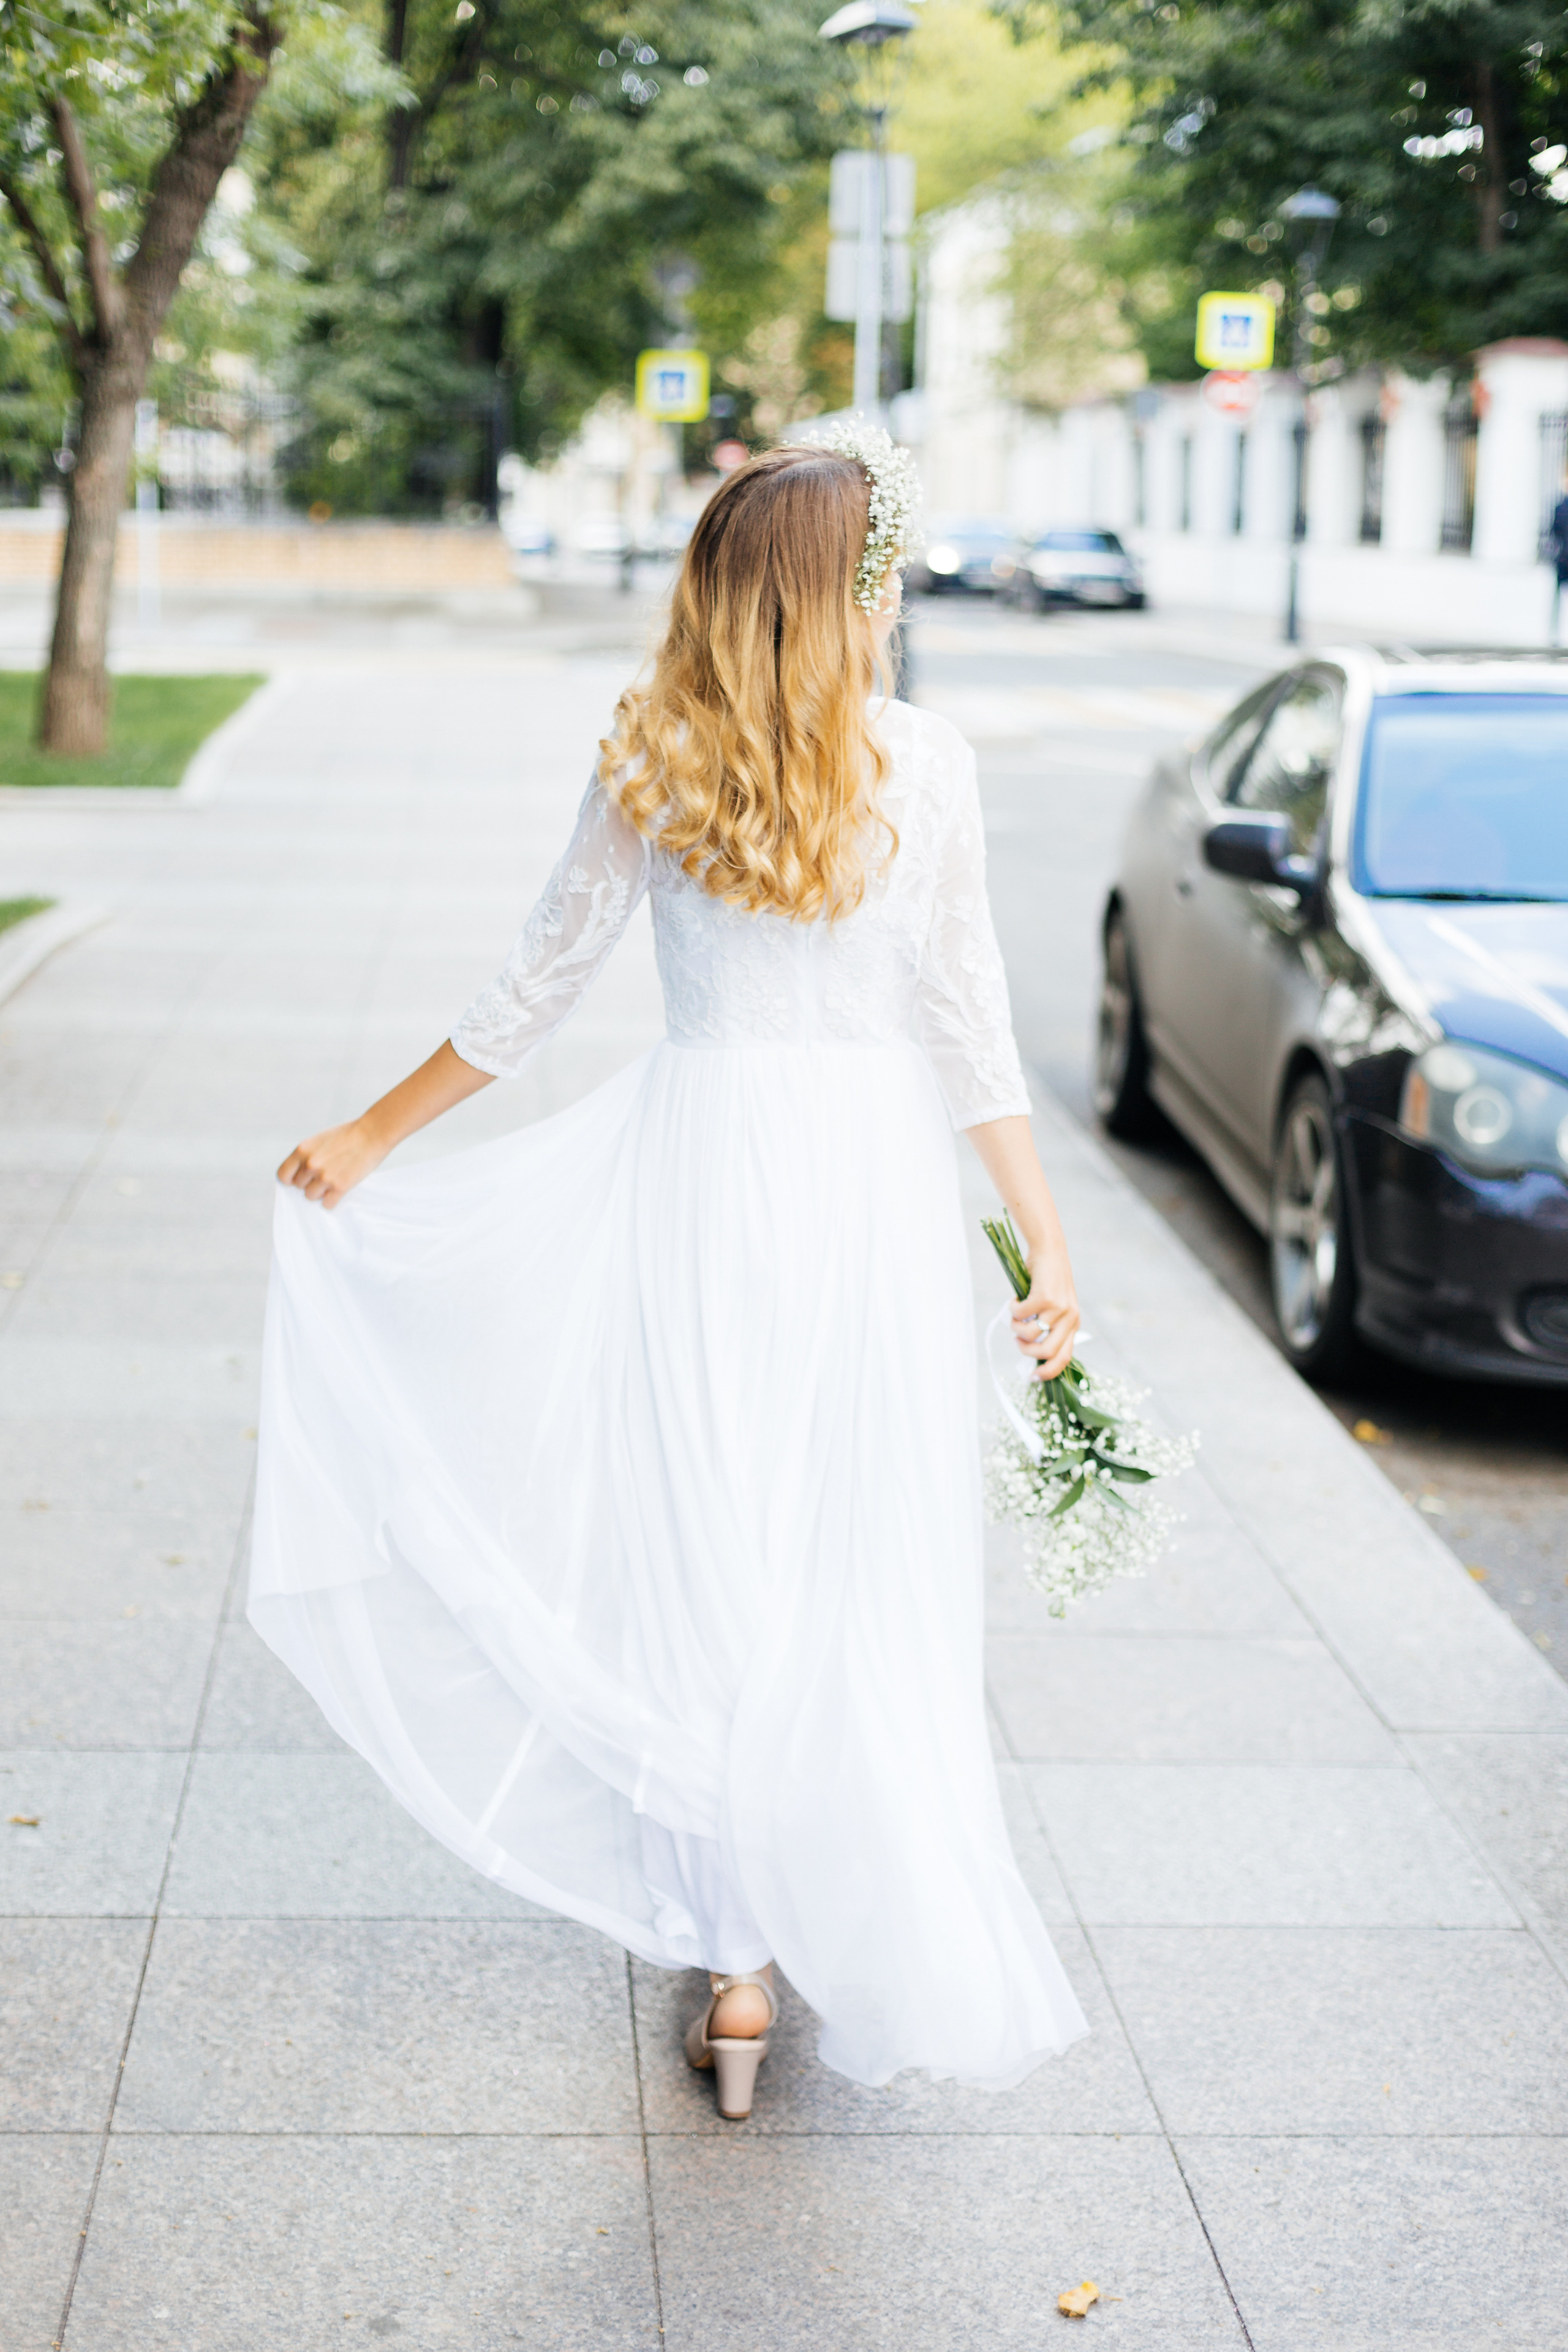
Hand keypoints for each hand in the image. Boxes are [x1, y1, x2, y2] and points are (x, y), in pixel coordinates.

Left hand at [276, 1118, 388, 1209]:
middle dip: (310, 1183)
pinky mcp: (340, 1187)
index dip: (290, 1179)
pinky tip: (339, 1191)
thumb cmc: (348, 1135)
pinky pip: (327, 1204)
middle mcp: (310, 1164)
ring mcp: (324, 1177)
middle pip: (299, 1187)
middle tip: (324, 1176)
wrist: (372, 1134)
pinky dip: (332, 1201)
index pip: (283, 1175)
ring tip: (333, 1182)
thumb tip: (300, 1175)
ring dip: (321, 1193)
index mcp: (302, 1150)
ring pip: (311, 1197)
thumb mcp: (320, 1140)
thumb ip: (307, 1156)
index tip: (299, 1179)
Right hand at [1011, 1251, 1080, 1381]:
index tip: (1031, 1378)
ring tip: (1014, 1316)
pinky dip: (1012, 1310)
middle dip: (1027, 1352)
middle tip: (1018, 1341)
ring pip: (1030, 1334)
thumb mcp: (1052, 1307)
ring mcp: (1058, 1308)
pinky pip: (1021, 1315)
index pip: (1064, 1358)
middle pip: (1047, 1352)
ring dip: (1016, 1328)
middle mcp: (1070, 1318)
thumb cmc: (1046, 1281)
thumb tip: (1026, 1348)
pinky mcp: (1045, 1296)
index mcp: (1073, 1324)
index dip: (1047, 1372)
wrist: (1049, 1251)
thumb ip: (1045, 1327)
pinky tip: (1015, 1300)